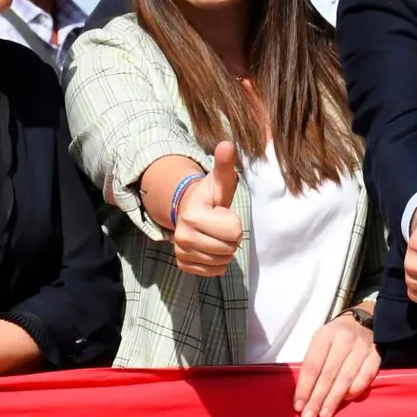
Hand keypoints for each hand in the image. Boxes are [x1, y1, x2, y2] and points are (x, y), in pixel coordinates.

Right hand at [172, 142, 242, 277]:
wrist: (188, 210)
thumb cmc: (210, 196)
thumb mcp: (219, 180)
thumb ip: (224, 164)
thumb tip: (227, 144)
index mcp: (193, 216)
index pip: (234, 232)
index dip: (234, 222)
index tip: (222, 213)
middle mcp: (182, 236)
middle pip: (229, 248)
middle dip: (231, 237)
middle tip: (221, 225)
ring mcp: (181, 252)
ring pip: (222, 262)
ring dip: (225, 250)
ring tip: (216, 234)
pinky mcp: (183, 264)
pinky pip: (213, 272)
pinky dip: (217, 262)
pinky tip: (211, 247)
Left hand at [293, 309, 379, 416]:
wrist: (365, 320)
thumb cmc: (336, 336)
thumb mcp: (320, 340)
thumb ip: (313, 362)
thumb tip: (303, 394)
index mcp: (325, 335)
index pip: (312, 365)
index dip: (305, 388)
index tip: (298, 406)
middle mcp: (344, 340)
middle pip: (328, 374)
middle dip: (317, 398)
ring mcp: (362, 347)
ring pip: (346, 378)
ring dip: (334, 399)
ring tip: (325, 414)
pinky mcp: (377, 355)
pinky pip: (366, 377)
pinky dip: (355, 390)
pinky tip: (346, 400)